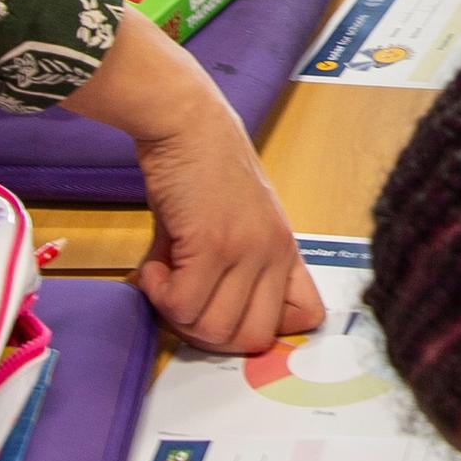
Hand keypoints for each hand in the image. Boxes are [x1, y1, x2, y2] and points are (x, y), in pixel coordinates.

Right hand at [63, 14, 325, 352]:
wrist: (186, 121)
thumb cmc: (202, 168)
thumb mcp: (234, 222)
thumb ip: (227, 270)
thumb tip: (194, 317)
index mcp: (286, 249)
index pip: (307, 317)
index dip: (260, 326)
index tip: (224, 308)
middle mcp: (275, 253)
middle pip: (253, 339)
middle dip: (210, 334)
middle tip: (184, 303)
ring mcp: (247, 250)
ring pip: (214, 330)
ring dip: (179, 316)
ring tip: (165, 281)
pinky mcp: (212, 244)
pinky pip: (184, 305)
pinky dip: (160, 296)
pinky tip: (152, 270)